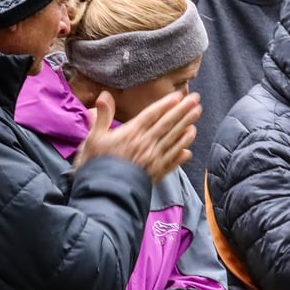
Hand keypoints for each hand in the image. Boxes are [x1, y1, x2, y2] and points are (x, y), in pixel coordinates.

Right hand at [75, 91, 200, 183]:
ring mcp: (153, 159)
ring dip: (186, 128)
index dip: (165, 104)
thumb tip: (105, 94)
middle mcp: (146, 144)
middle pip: (167, 124)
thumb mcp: (94, 138)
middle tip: (196, 100)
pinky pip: (172, 161)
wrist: (104, 194)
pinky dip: (181, 154)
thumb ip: (102, 116)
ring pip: (173, 140)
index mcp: (131, 133)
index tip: (178, 96)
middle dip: (182, 111)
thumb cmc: (96, 165)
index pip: (152, 115)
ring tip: (196, 117)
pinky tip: (188, 150)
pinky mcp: (156, 174)